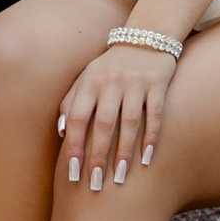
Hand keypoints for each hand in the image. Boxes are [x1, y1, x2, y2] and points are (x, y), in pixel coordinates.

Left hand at [55, 35, 174, 192]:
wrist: (146, 38)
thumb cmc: (110, 67)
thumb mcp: (87, 78)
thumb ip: (72, 102)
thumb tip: (62, 133)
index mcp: (90, 82)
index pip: (78, 118)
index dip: (74, 145)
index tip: (72, 172)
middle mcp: (111, 81)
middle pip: (103, 124)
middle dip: (98, 155)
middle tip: (95, 183)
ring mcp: (136, 82)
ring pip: (129, 122)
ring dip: (124, 151)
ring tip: (120, 177)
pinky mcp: (157, 83)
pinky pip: (154, 114)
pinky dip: (151, 136)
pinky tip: (147, 157)